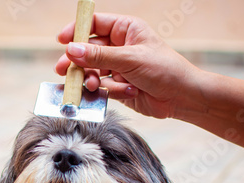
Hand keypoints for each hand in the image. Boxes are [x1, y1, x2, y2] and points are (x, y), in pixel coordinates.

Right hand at [55, 13, 201, 118]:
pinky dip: (106, 91)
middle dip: (77, 61)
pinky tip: (119, 92)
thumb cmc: (164, 69)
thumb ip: (99, 55)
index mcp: (126, 30)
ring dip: (91, 79)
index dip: (76, 30)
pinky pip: (102, 86)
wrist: (181, 97)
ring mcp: (119, 67)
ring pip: (93, 70)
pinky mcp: (119, 85)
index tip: (62, 40)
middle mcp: (120, 46)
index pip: (95, 24)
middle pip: (88, 50)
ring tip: (92, 86)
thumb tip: (72, 49)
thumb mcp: (130, 58)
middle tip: (64, 70)